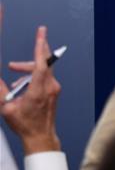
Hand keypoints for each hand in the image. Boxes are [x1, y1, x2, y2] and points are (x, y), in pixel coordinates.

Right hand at [0, 26, 61, 153]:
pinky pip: (44, 76)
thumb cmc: (25, 124)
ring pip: (43, 69)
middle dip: (35, 51)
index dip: (40, 47)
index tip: (41, 33)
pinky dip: (33, 76)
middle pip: (44, 62)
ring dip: (28, 68)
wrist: (40, 136)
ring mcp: (54, 88)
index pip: (41, 64)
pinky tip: (21, 85)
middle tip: (32, 40)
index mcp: (38, 91)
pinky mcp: (54, 90)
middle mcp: (50, 87)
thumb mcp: (6, 107)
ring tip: (13, 76)